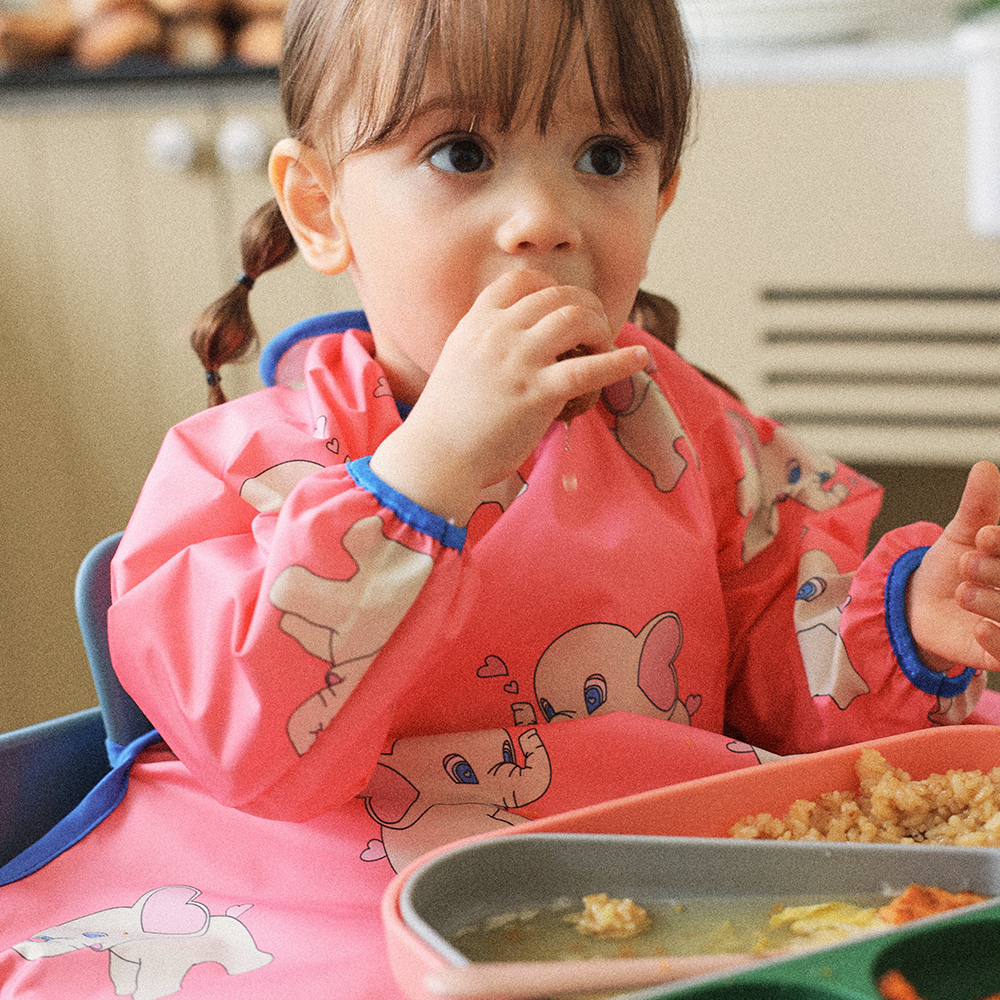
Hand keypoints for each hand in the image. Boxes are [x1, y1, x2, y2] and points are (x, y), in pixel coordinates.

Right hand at [371, 270, 648, 523]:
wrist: (436, 455)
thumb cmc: (448, 419)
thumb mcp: (459, 361)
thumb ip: (488, 343)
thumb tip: (526, 341)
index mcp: (477, 322)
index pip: (523, 280)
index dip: (552, 289)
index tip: (565, 308)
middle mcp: (498, 333)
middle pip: (558, 296)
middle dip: (587, 307)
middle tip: (597, 330)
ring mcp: (519, 360)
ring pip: (576, 318)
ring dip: (600, 328)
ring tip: (605, 348)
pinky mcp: (537, 393)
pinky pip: (589, 367)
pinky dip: (620, 360)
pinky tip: (639, 358)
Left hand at [906, 461, 999, 670]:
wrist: (923, 602)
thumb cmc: (954, 562)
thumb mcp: (963, 532)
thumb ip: (978, 506)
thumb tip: (984, 468)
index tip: (984, 534)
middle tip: (967, 560)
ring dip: (996, 603)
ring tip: (962, 591)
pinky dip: (999, 642)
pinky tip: (978, 630)